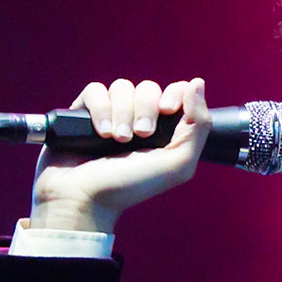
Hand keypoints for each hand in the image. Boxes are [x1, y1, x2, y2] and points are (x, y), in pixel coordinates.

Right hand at [29, 77, 211, 234]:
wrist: (85, 198)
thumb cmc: (131, 186)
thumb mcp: (177, 164)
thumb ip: (198, 126)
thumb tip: (197, 83)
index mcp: (164, 129)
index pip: (177, 91)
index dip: (174, 94)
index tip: (166, 110)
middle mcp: (138, 119)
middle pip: (148, 88)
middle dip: (145, 109)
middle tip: (139, 136)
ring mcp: (111, 114)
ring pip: (122, 87)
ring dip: (122, 113)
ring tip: (117, 139)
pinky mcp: (84, 112)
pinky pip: (95, 90)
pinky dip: (100, 109)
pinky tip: (100, 133)